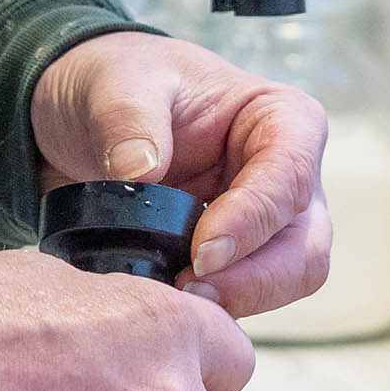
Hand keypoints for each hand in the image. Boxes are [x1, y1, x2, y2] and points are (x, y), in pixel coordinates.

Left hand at [29, 29, 332, 320]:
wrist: (83, 117)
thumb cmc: (119, 82)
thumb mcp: (115, 81)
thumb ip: (129, 118)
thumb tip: (140, 170)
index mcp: (281, 119)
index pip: (291, 175)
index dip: (253, 220)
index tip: (201, 251)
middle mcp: (287, 178)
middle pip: (305, 247)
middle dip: (253, 279)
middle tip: (189, 293)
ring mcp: (266, 225)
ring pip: (283, 283)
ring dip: (235, 301)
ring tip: (173, 303)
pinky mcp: (233, 261)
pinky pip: (238, 297)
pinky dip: (209, 309)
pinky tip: (163, 305)